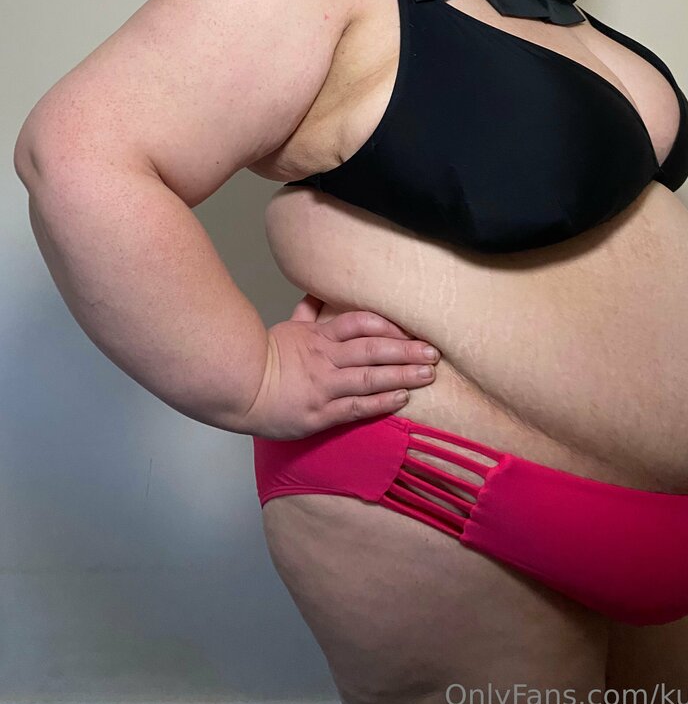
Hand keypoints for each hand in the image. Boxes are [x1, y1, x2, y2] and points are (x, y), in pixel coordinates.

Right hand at [236, 294, 440, 439]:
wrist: (238, 389)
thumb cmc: (264, 358)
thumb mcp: (287, 328)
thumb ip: (308, 312)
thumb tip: (316, 289)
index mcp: (318, 336)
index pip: (360, 323)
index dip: (389, 325)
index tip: (411, 329)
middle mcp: (325, 359)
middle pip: (373, 349)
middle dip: (406, 350)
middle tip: (433, 352)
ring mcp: (324, 386)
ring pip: (370, 377)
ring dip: (402, 374)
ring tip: (428, 373)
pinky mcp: (320, 413)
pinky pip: (356, 407)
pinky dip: (380, 402)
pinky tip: (402, 397)